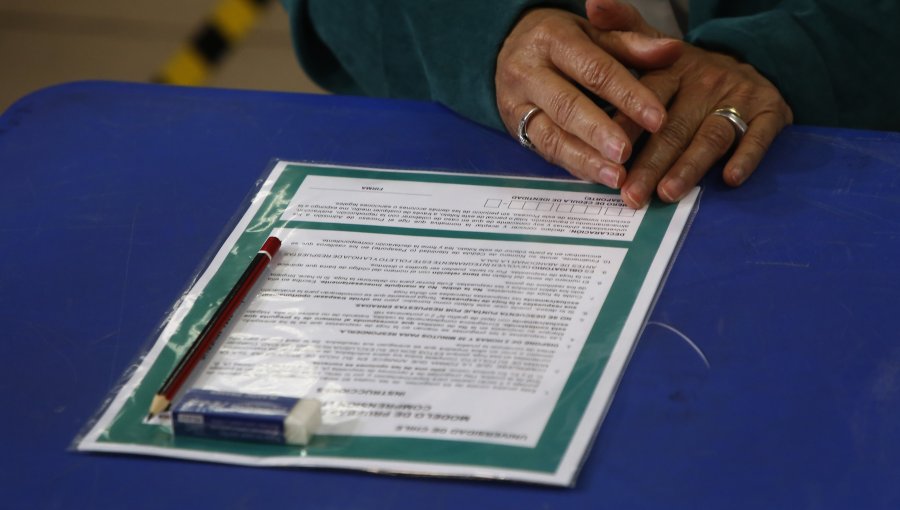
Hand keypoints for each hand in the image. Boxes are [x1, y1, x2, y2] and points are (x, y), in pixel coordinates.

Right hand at [495, 8, 681, 188]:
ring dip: (585, 160)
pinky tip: (599, 176)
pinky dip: (575, 165)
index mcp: (552, 39)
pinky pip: (546, 151)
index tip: (657, 119)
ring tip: (616, 177)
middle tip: (627, 154)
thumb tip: (672, 50)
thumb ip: (632, 44)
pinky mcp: (514, 128)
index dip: (627, 95)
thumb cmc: (562, 40)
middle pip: (567, 106)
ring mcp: (516, 103)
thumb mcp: (595, 32)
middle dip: (599, 132)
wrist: (510, 47)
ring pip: (551, 136)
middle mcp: (528, 72)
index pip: (594, 70)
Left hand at [587, 0, 793, 207]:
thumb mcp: (657, 48)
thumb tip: (593, 3)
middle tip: (631, 194)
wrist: (751, 64)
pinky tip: (729, 179)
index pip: (647, 97)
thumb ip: (623, 31)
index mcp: (673, 68)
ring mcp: (737, 97)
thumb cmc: (688, 72)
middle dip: (650, 164)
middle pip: (673, 127)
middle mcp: (704, 82)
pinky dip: (746, 157)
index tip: (609, 154)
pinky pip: (758, 137)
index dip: (628, 126)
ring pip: (710, 136)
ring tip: (667, 194)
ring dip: (689, 168)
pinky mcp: (769, 112)